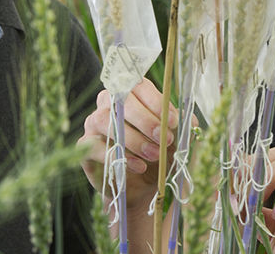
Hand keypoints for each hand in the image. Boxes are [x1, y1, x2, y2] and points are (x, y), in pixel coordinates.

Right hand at [78, 78, 179, 211]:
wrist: (145, 188)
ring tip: (153, 155)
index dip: (156, 101)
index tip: (173, 121)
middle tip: (163, 138)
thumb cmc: (160, 155)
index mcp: (132, 95)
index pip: (139, 86)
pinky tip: (138, 167)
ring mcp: (94, 124)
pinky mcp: (86, 147)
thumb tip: (188, 120)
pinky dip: (119, 157)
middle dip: (144, 119)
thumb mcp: (177, 141)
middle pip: (120, 99)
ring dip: (132, 139)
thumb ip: (183, 127)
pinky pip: (96, 146)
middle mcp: (109, 104)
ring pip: (105, 121)